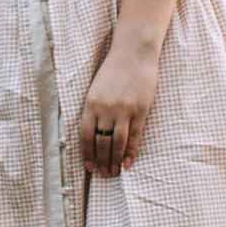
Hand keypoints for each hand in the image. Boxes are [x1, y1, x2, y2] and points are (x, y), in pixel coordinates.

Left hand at [78, 32, 161, 177]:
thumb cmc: (114, 69)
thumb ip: (93, 109)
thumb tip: (92, 134)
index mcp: (91, 103)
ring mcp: (124, 110)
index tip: (88, 166)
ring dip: (115, 160)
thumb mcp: (96, 88)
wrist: (134, 51)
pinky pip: (134, 136)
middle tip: (103, 175)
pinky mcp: (140, 110)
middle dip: (102, 161)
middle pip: (101, 142)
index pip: (85, 135)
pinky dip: (131, 151)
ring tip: (114, 172)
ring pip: (117, 142)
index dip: (86, 153)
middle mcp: (106, 109)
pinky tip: (129, 162)